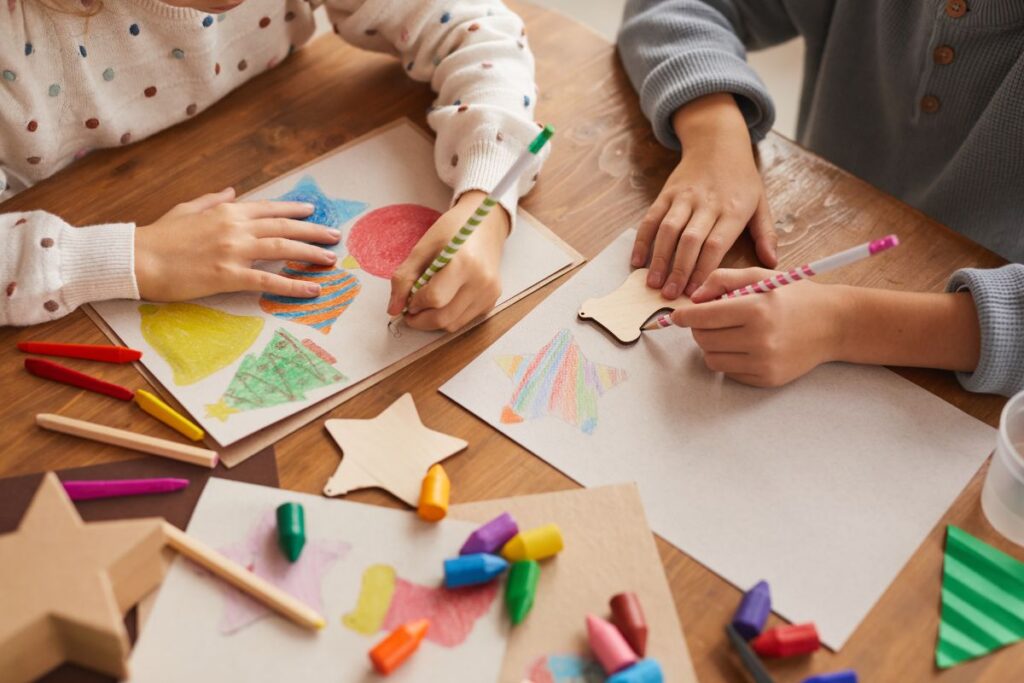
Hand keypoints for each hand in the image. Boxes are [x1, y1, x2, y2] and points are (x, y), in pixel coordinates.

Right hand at [134, 188, 341, 300]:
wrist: (136, 258)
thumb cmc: (158, 236)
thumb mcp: (187, 209)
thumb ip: (213, 201)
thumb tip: (231, 192)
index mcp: (226, 211)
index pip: (269, 209)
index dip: (294, 211)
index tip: (312, 212)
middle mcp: (235, 227)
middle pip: (284, 228)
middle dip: (313, 232)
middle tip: (334, 236)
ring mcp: (234, 251)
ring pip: (283, 250)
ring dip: (310, 254)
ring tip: (330, 260)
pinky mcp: (229, 275)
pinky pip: (269, 281)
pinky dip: (293, 284)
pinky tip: (312, 289)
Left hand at [387, 190, 508, 331]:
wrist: (485, 224)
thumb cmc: (453, 231)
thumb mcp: (423, 247)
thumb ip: (405, 277)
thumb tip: (393, 309)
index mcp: (464, 262)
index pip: (434, 298)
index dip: (415, 303)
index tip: (409, 298)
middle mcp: (482, 282)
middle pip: (443, 318)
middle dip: (420, 320)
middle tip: (411, 310)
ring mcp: (489, 294)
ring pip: (453, 325)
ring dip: (434, 320)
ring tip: (427, 303)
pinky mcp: (492, 301)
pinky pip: (464, 321)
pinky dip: (449, 317)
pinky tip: (445, 300)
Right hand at [632, 93, 777, 299]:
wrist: (717, 142)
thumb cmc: (741, 179)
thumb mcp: (761, 202)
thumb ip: (765, 233)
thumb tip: (771, 261)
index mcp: (733, 209)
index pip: (715, 245)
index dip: (703, 270)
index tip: (696, 294)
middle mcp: (707, 203)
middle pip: (690, 241)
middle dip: (679, 270)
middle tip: (671, 296)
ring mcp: (684, 197)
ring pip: (668, 231)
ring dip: (659, 259)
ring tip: (653, 284)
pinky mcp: (666, 194)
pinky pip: (651, 219)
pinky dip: (642, 240)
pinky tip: (637, 261)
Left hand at [672, 268, 842, 386]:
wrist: (834, 324)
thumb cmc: (794, 296)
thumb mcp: (760, 276)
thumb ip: (722, 279)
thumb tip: (693, 298)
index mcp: (756, 309)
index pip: (703, 317)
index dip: (684, 316)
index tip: (677, 315)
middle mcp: (760, 339)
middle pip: (703, 339)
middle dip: (700, 328)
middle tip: (711, 319)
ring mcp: (764, 363)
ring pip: (712, 359)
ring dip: (712, 345)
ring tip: (730, 332)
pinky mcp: (767, 380)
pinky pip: (729, 372)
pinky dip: (729, 359)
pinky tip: (746, 346)